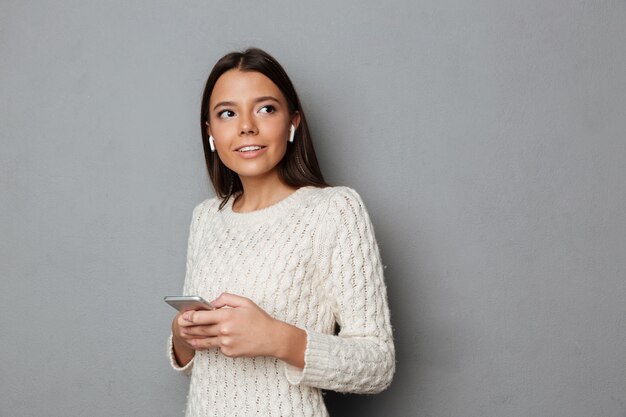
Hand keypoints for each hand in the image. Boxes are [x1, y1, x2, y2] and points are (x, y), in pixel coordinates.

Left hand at [177, 293, 305, 365]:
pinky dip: (212, 343)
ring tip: (184, 336)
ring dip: (193, 338)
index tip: (183, 315)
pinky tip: (202, 342)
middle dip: (188, 327)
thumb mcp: (244, 302)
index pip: (202, 316)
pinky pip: (217, 347)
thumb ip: (225, 299)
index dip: (190, 316)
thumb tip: (211, 304)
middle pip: (200, 329)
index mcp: (228, 315)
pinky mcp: (229, 352)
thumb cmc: (259, 318)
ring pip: (205, 340)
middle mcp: (225, 330)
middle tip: (179, 326)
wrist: (272, 338)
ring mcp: (226, 343)